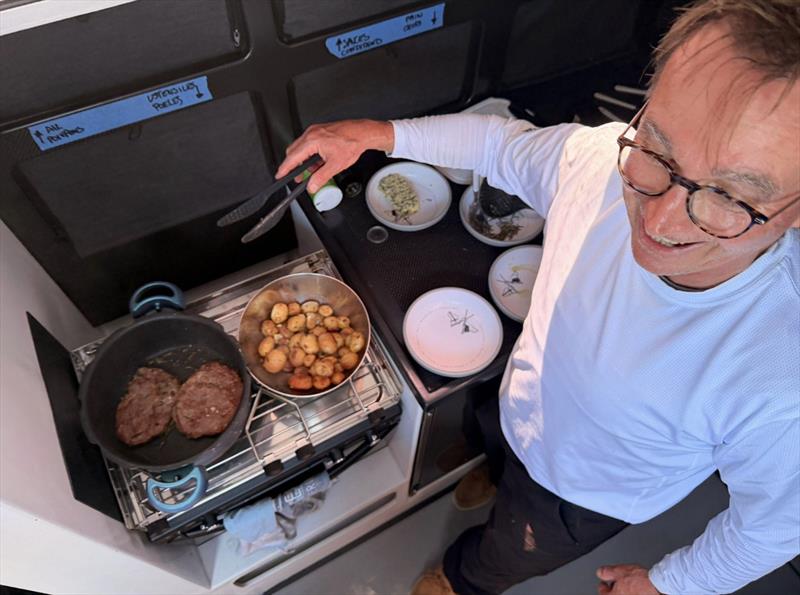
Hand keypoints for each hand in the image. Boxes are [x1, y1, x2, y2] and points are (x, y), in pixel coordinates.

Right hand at [276, 119, 393, 193]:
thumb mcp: (335, 165)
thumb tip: (312, 185)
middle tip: (297, 177)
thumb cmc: (351, 143)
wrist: (362, 133)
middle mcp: (311, 133)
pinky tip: (318, 162)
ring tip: (312, 171)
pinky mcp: (319, 131)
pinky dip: (310, 154)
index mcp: (312, 140)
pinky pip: (309, 144)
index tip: (280, 175)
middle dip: (294, 165)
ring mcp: (315, 131)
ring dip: (304, 161)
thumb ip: (321, 177)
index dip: (285, 168)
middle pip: (293, 151)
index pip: (293, 157)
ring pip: (301, 148)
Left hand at [596, 564, 659, 594]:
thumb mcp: (620, 571)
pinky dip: (634, 593)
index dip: (603, 585)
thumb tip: (600, 572)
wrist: (659, 587)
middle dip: (614, 590)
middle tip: (617, 584)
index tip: (605, 583)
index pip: (603, 593)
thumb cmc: (642, 581)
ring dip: (624, 592)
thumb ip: (606, 572)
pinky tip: (637, 590)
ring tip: (629, 586)